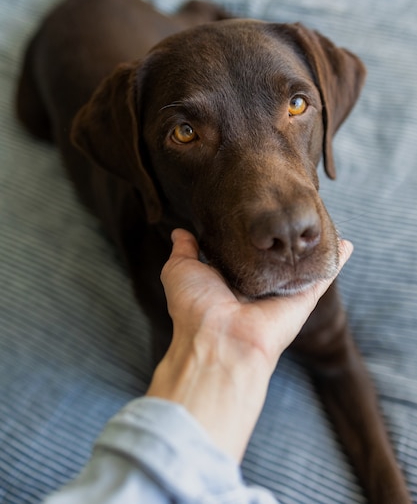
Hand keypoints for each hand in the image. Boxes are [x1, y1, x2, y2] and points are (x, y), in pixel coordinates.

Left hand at [147, 228, 352, 459]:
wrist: (220, 341)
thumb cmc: (195, 308)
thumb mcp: (180, 271)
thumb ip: (185, 250)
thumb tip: (180, 232)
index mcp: (229, 280)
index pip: (244, 251)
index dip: (249, 232)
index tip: (257, 209)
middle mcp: (257, 286)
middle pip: (275, 257)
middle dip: (282, 236)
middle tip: (292, 209)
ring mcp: (281, 292)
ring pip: (300, 264)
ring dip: (311, 246)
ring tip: (320, 222)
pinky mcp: (302, 299)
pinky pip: (322, 276)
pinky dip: (336, 260)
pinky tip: (346, 244)